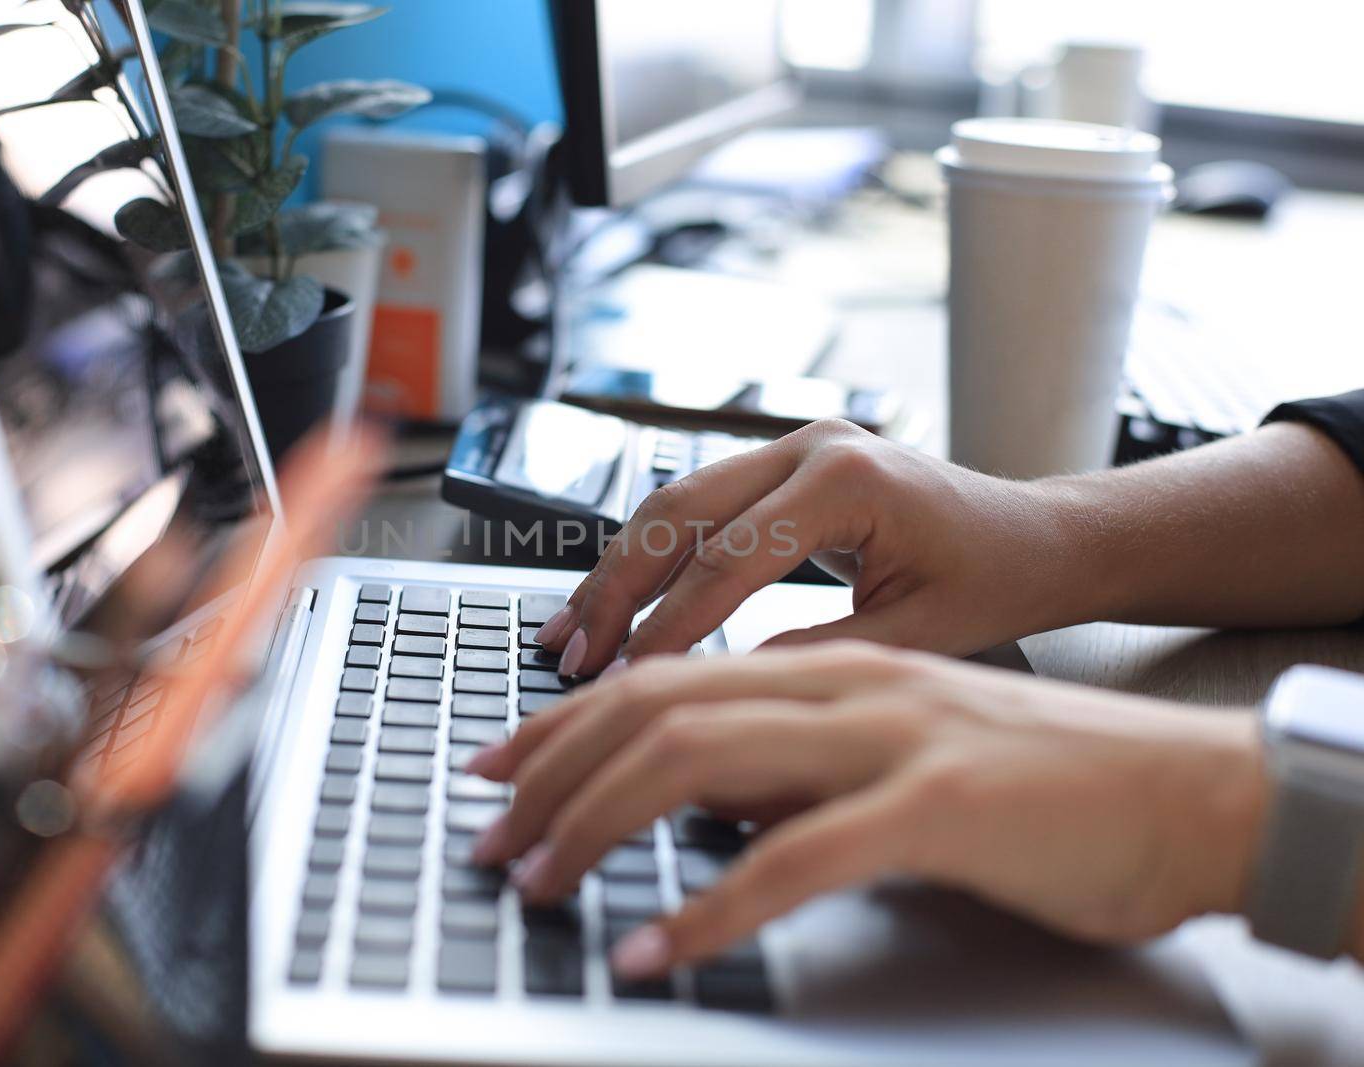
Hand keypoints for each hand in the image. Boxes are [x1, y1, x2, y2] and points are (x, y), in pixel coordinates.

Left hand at [466, 643, 1265, 979]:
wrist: (1192, 791)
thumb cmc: (1047, 783)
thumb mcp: (898, 759)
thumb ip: (801, 767)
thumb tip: (699, 801)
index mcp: (836, 667)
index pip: (666, 675)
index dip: (567, 721)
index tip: (503, 768)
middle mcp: (849, 684)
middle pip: (657, 705)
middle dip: (553, 770)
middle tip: (492, 831)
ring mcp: (892, 735)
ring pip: (700, 758)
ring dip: (598, 824)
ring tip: (542, 881)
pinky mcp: (938, 804)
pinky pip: (795, 855)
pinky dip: (710, 904)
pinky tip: (659, 946)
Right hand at [533, 419, 1092, 676]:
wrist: (1038, 537)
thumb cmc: (996, 581)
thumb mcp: (915, 636)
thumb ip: (815, 656)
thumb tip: (719, 691)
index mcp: (848, 479)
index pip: (728, 560)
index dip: (668, 627)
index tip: (622, 680)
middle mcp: (811, 444)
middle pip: (677, 513)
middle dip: (616, 589)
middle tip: (570, 652)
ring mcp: (793, 444)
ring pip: (674, 502)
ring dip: (618, 568)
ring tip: (571, 630)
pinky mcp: (784, 463)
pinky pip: (699, 505)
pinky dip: (652, 555)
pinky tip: (616, 598)